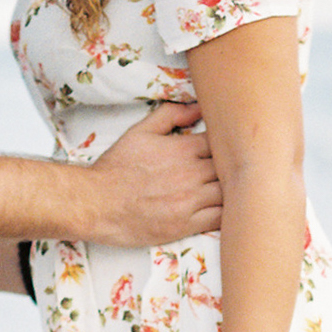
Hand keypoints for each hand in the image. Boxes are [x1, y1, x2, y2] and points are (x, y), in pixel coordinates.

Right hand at [88, 102, 221, 245]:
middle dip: (234, 167)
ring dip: (233, 191)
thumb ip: (171, 115)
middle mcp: (190, 174)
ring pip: (229, 193)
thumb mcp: (140, 132)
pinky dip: (228, 214)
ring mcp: (190, 201)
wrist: (96, 202)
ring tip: (233, 189)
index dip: (227, 145)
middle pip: (230, 167)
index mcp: (182, 149)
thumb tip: (198, 106)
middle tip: (235, 170)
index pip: (222, 142)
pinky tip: (228, 211)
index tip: (226, 149)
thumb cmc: (116, 168)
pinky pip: (220, 219)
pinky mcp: (186, 225)